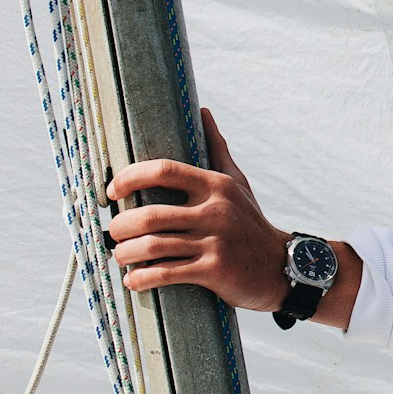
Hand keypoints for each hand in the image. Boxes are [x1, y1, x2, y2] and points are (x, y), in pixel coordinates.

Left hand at [106, 107, 288, 310]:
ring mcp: (215, 242)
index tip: (112, 191)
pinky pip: (166, 274)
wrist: (280, 266)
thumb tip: (203, 112)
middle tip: (112, 233)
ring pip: (153, 247)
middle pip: (150, 215)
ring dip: (125, 254)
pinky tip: (133, 281)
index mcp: (215, 186)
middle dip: (120, 227)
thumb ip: (217, 149)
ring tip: (119, 256)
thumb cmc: (251, 222)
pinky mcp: (214, 271)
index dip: (129, 178)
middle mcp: (215, 211)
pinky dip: (142, 279)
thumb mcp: (238, 183)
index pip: (164, 170)